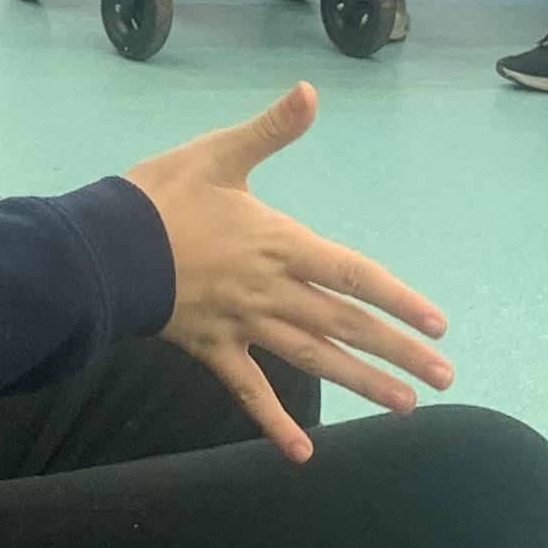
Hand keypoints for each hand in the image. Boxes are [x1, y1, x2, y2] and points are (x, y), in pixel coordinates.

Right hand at [122, 82, 452, 460]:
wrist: (103, 250)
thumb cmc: (161, 198)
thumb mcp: (218, 154)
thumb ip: (269, 130)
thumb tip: (310, 93)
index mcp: (281, 244)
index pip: (355, 276)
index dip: (399, 300)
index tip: (437, 324)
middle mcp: (273, 291)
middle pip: (347, 326)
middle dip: (398, 351)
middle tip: (444, 375)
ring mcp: (245, 326)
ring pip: (314, 360)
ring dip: (361, 383)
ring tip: (404, 406)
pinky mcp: (213, 350)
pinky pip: (250, 393)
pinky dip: (276, 424)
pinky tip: (304, 454)